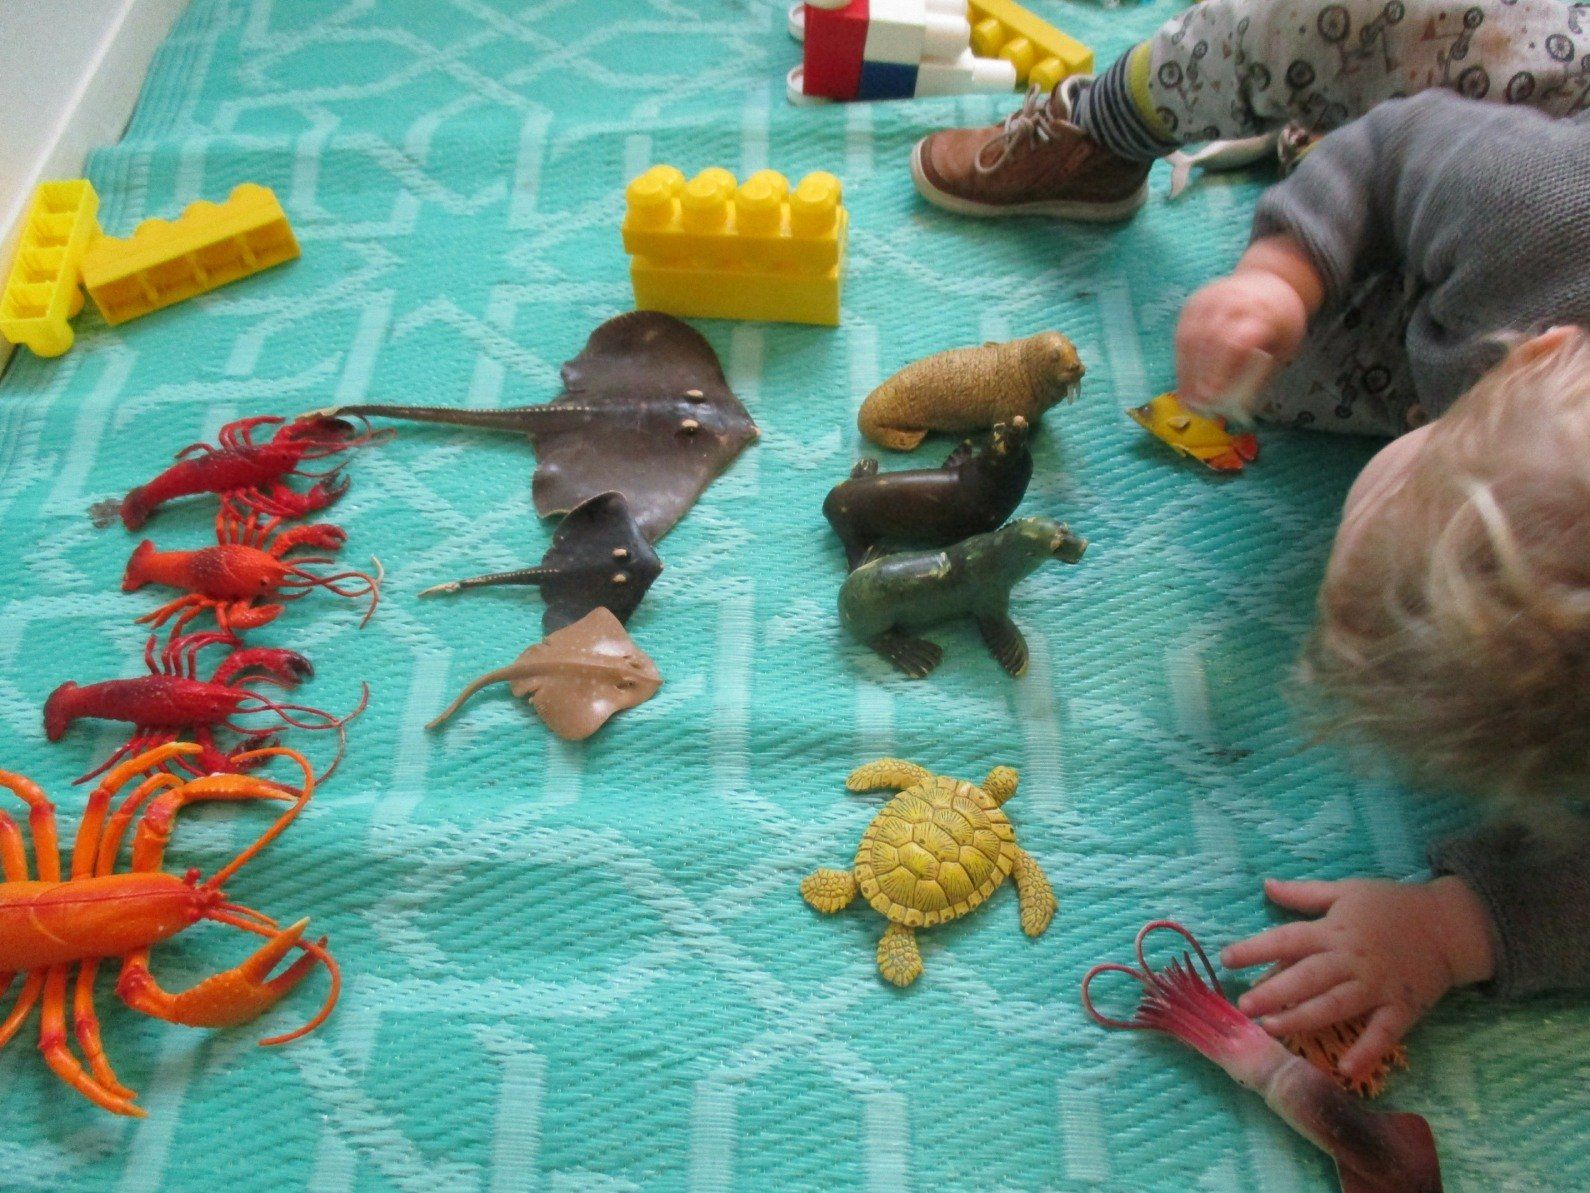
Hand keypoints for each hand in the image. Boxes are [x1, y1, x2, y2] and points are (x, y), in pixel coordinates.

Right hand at [1173, 270, 1305, 413]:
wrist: (1270, 280)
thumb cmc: (1280, 320)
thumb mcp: (1285, 345)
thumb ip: (1263, 372)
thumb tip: (1238, 406)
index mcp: (1262, 312)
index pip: (1235, 342)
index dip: (1220, 370)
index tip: (1212, 397)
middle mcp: (1232, 301)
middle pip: (1208, 342)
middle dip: (1199, 376)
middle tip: (1195, 405)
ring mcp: (1209, 299)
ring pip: (1190, 338)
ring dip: (1186, 371)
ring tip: (1186, 398)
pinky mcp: (1194, 302)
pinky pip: (1182, 333)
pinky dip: (1181, 359)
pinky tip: (1183, 379)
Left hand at [1220, 876, 1495, 1081]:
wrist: (1450, 925)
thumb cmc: (1392, 905)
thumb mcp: (1346, 890)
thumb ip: (1304, 894)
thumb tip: (1266, 885)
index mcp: (1334, 930)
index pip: (1287, 939)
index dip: (1255, 949)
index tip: (1226, 958)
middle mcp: (1352, 959)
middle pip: (1307, 977)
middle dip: (1273, 992)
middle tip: (1244, 1006)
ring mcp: (1377, 986)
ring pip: (1335, 1006)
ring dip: (1303, 1019)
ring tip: (1272, 1029)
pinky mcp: (1402, 1008)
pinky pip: (1383, 1033)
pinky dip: (1366, 1051)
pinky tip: (1344, 1068)